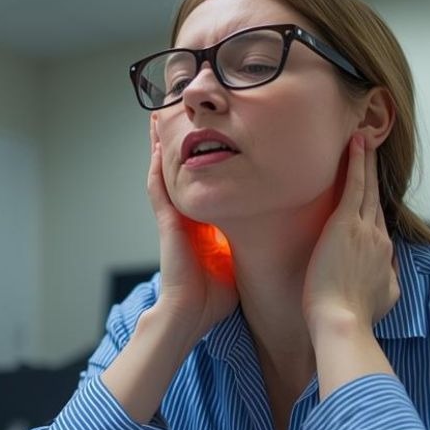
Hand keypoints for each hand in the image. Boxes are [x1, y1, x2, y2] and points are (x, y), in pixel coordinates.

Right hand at [146, 119, 239, 344]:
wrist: (190, 314)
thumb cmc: (212, 298)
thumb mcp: (235, 262)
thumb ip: (246, 246)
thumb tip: (274, 237)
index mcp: (199, 226)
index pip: (201, 184)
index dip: (200, 160)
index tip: (206, 138)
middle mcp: (184, 218)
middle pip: (179, 171)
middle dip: (177, 144)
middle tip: (175, 116)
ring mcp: (172, 220)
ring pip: (163, 174)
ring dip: (160, 147)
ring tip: (158, 119)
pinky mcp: (166, 224)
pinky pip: (158, 190)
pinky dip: (155, 168)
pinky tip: (154, 147)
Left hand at [303, 133, 399, 335]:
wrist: (343, 321)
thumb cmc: (356, 316)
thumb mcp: (384, 298)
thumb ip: (387, 279)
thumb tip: (389, 272)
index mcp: (384, 254)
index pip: (379, 222)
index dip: (375, 204)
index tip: (373, 189)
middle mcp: (378, 237)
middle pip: (376, 199)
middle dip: (375, 174)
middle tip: (373, 149)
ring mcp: (364, 229)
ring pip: (368, 188)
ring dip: (366, 161)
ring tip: (363, 138)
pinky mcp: (345, 224)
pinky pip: (355, 186)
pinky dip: (357, 163)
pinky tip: (356, 143)